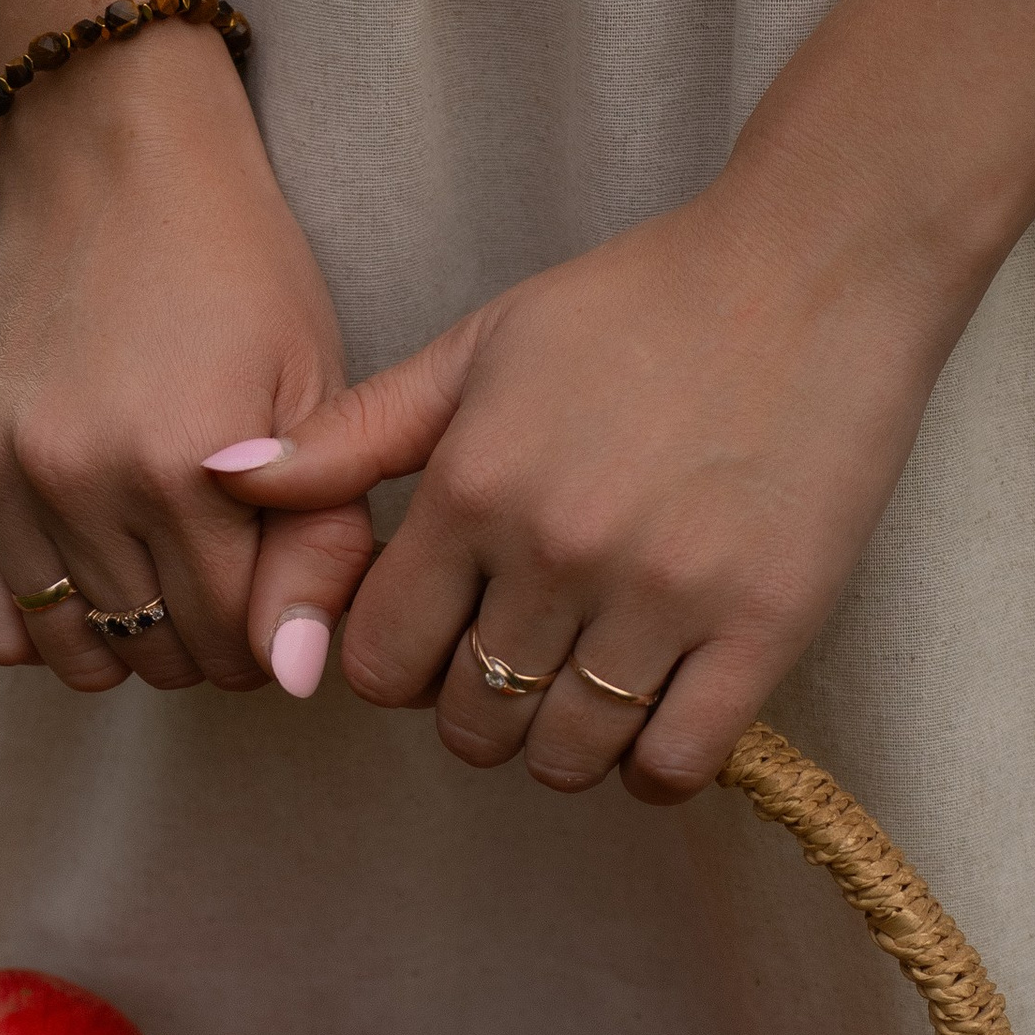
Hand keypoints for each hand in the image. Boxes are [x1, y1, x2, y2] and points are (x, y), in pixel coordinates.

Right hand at [0, 38, 374, 697]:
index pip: (237, 641)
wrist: (118, 167)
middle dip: (206, 641)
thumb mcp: (316, 394)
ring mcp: (8, 475)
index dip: (273, 633)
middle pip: (158, 654)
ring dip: (128, 643)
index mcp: (190, 465)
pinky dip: (41, 629)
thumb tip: (299, 675)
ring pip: (76, 653)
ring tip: (158, 580)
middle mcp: (85, 478)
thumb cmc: (241, 276)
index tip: (277, 592)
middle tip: (224, 580)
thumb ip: (320, 541)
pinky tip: (84, 578)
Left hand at [207, 143, 971, 798]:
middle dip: (479, 710)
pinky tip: (659, 716)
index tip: (440, 637)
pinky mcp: (763, 626)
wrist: (816, 267)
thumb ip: (351, 435)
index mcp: (474, 488)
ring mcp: (663, 596)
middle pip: (469, 723)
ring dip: (565, 743)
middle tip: (521, 662)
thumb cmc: (642, 301)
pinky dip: (654, 767)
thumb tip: (218, 474)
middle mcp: (556, 552)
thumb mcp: (479, 347)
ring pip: (566, 755)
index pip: (380, 660)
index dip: (398, 665)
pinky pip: (676, 763)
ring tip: (590, 687)